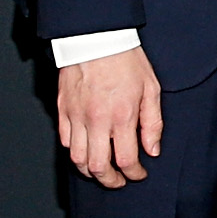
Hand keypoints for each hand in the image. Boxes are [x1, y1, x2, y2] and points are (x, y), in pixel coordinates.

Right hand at [57, 47, 162, 185]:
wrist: (96, 36)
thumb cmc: (125, 59)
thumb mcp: (151, 89)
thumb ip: (153, 123)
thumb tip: (152, 150)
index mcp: (122, 116)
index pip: (126, 160)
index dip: (134, 174)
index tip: (139, 174)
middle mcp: (97, 120)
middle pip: (98, 167)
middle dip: (110, 181)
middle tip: (119, 181)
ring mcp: (76, 116)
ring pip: (77, 158)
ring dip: (90, 171)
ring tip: (101, 171)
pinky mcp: (63, 109)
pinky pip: (65, 141)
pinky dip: (74, 152)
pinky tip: (86, 150)